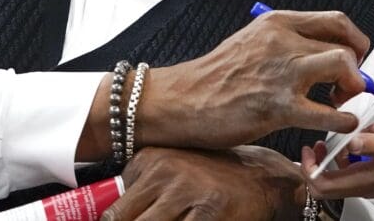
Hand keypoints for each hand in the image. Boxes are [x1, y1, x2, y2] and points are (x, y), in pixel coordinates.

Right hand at [79, 10, 371, 159]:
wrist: (179, 100)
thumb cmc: (215, 76)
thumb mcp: (253, 41)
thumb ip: (287, 42)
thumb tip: (323, 53)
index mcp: (278, 22)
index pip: (337, 21)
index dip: (356, 40)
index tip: (356, 57)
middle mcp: (282, 41)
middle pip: (344, 46)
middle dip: (355, 69)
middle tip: (346, 88)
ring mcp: (281, 72)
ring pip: (342, 67)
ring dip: (352, 88)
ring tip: (341, 102)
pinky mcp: (277, 107)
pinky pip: (329, 113)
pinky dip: (344, 120)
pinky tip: (340, 124)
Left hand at [102, 146, 302, 220]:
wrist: (265, 180)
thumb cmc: (214, 182)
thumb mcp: (174, 175)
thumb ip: (142, 192)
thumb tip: (107, 219)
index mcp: (150, 160)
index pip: (110, 211)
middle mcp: (166, 171)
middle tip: (156, 220)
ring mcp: (188, 192)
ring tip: (177, 218)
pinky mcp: (210, 213)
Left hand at [301, 131, 373, 200]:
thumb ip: (370, 142)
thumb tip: (348, 140)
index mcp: (362, 182)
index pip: (322, 186)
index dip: (309, 169)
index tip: (308, 148)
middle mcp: (363, 184)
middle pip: (330, 177)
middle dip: (324, 155)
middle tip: (326, 138)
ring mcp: (372, 178)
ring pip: (347, 163)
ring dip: (351, 143)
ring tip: (368, 127)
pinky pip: (363, 158)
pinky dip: (366, 143)